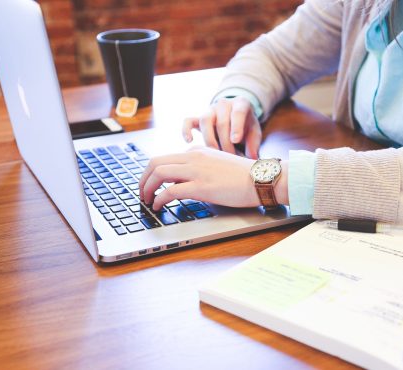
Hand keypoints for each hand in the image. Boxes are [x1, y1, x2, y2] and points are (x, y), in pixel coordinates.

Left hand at [139, 147, 259, 210]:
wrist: (261, 178)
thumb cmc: (244, 176)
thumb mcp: (217, 165)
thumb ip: (199, 168)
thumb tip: (182, 182)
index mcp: (197, 152)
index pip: (165, 158)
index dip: (152, 173)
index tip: (150, 184)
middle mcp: (193, 157)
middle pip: (155, 162)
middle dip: (143, 179)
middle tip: (142, 192)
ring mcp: (196, 171)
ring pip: (158, 173)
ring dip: (147, 188)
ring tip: (146, 200)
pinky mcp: (201, 186)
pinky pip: (170, 191)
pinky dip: (159, 199)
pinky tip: (158, 206)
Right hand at [182, 97, 261, 158]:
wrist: (236, 118)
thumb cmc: (246, 127)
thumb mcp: (254, 133)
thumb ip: (254, 145)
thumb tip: (252, 159)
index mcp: (241, 104)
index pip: (238, 113)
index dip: (236, 127)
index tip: (236, 140)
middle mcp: (224, 104)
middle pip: (221, 122)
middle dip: (226, 143)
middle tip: (231, 158)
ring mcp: (209, 110)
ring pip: (205, 121)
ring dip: (210, 140)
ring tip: (216, 155)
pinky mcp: (198, 118)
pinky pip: (188, 121)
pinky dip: (186, 130)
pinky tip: (189, 141)